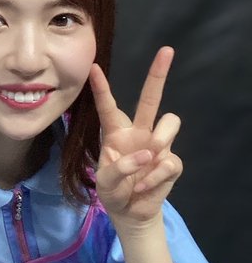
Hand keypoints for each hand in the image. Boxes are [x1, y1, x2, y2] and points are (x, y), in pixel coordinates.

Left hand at [89, 46, 182, 228]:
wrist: (130, 212)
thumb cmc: (112, 191)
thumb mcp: (105, 182)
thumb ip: (118, 168)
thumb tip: (145, 155)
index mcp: (115, 133)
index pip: (108, 106)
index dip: (101, 88)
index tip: (92, 67)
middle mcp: (138, 133)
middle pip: (150, 99)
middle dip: (158, 75)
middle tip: (166, 51)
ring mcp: (156, 146)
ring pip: (170, 122)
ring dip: (160, 139)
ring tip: (146, 162)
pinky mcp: (170, 162)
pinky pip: (168, 161)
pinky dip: (154, 177)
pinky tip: (143, 186)